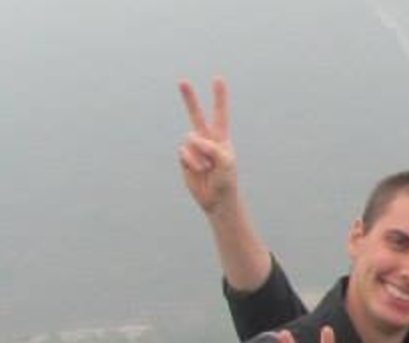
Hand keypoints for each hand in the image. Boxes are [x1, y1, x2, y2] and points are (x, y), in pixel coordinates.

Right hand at [176, 78, 238, 213]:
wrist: (216, 198)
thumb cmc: (226, 180)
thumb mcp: (225, 162)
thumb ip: (212, 147)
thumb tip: (193, 139)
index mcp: (220, 137)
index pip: (220, 113)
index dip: (219, 97)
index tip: (218, 79)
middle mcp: (206, 139)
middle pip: (195, 115)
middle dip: (189, 98)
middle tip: (182, 80)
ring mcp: (194, 148)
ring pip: (189, 140)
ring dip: (198, 156)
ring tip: (207, 169)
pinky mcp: (184, 158)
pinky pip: (183, 152)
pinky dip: (191, 162)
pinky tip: (198, 171)